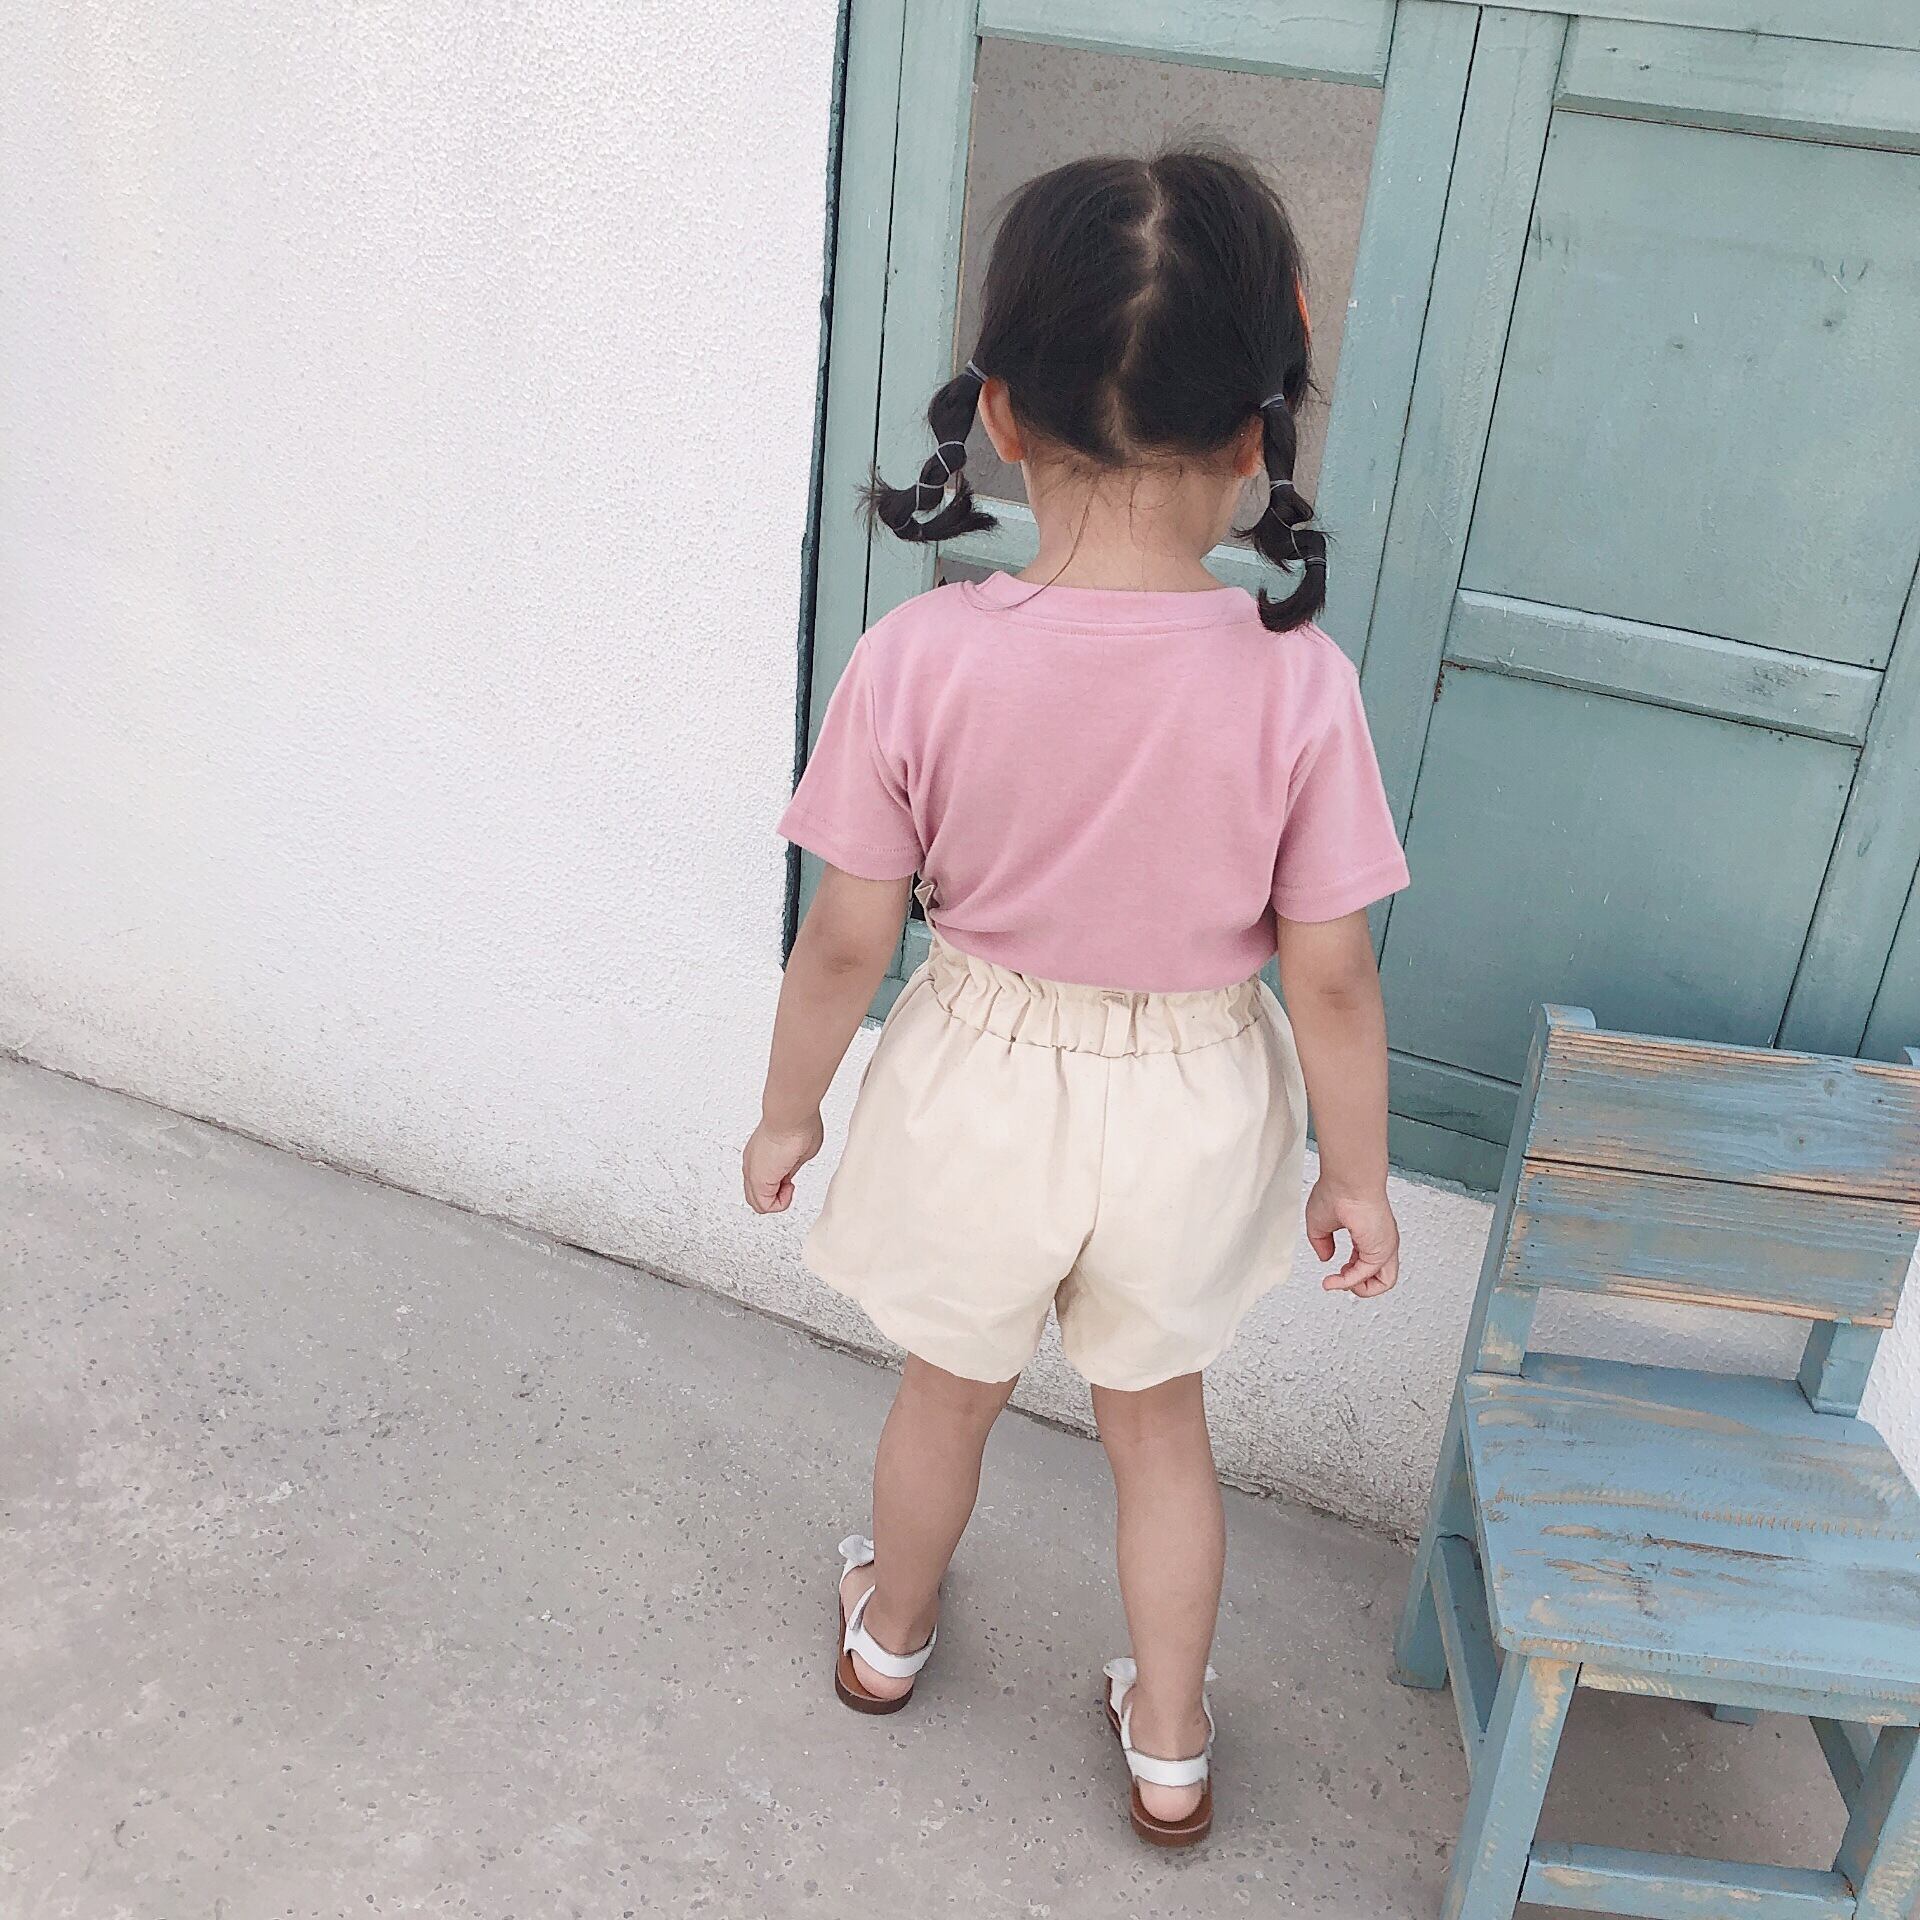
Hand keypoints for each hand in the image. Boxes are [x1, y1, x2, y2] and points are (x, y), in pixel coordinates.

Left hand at [742, 1113, 824, 1213]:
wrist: (790, 1116)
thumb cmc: (796, 1123)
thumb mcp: (798, 1149)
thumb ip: (792, 1163)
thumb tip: (792, 1168)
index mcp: (760, 1154)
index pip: (763, 1180)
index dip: (780, 1185)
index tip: (791, 1174)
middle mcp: (753, 1164)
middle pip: (756, 1196)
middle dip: (777, 1195)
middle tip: (790, 1182)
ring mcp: (752, 1172)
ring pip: (758, 1203)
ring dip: (779, 1200)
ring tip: (790, 1184)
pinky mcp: (758, 1180)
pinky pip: (765, 1207)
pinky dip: (781, 1203)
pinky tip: (789, 1186)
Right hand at [1305, 1180, 1400, 1297]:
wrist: (1347, 1180)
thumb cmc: (1337, 1190)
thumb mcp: (1319, 1223)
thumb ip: (1322, 1243)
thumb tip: (1325, 1257)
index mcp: (1369, 1233)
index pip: (1365, 1262)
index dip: (1349, 1272)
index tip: (1332, 1274)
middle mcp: (1380, 1240)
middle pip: (1382, 1276)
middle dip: (1360, 1286)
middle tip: (1341, 1283)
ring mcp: (1385, 1245)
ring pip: (1385, 1281)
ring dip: (1360, 1289)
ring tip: (1341, 1284)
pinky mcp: (1382, 1250)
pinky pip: (1368, 1276)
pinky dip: (1349, 1283)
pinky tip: (1334, 1281)